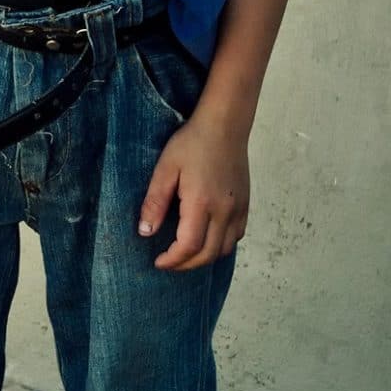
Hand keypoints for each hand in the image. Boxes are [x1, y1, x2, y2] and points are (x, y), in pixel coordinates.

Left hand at [137, 112, 249, 271]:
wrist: (224, 126)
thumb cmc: (192, 143)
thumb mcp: (165, 168)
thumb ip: (155, 202)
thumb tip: (146, 232)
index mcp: (202, 202)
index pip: (189, 246)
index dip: (173, 260)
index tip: (158, 262)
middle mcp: (224, 210)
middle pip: (208, 254)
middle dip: (186, 264)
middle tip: (168, 262)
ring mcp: (238, 209)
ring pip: (225, 249)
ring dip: (204, 258)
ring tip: (185, 254)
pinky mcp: (245, 204)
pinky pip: (236, 236)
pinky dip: (220, 245)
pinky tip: (206, 239)